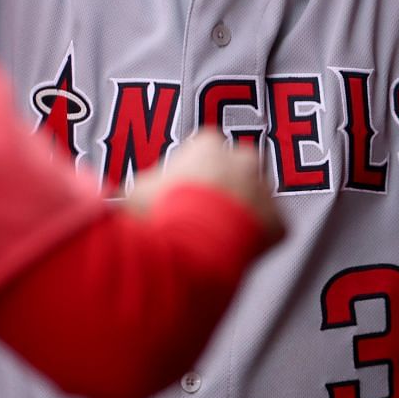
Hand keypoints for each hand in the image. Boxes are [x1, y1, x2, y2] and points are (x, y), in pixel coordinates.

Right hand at [128, 133, 283, 242]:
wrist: (193, 248)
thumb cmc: (162, 215)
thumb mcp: (133, 194)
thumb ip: (138, 189)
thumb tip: (119, 197)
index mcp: (208, 145)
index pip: (204, 149)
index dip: (191, 171)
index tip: (180, 190)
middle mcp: (242, 159)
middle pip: (237, 168)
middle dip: (224, 185)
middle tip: (202, 211)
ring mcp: (264, 190)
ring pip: (256, 197)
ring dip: (242, 211)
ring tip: (217, 236)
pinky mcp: (279, 222)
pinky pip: (271, 229)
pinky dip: (258, 239)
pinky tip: (234, 252)